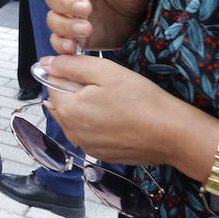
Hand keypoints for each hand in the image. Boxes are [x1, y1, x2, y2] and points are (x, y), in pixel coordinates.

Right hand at [25, 0, 159, 52]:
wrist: (133, 26)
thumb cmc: (128, 0)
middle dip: (67, 3)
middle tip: (86, 9)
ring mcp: (68, 18)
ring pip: (54, 19)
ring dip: (67, 26)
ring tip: (86, 30)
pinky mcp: (70, 37)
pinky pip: (56, 41)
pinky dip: (61, 45)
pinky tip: (72, 48)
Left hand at [39, 58, 190, 165]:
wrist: (172, 134)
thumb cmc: (141, 100)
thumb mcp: (105, 71)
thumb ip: (71, 66)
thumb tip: (46, 63)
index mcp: (67, 109)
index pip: (52, 83)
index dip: (71, 74)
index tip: (93, 75)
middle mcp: (70, 132)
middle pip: (62, 102)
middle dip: (77, 92)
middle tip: (108, 89)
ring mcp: (85, 146)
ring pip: (76, 118)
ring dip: (88, 108)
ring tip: (116, 104)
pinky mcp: (100, 154)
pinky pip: (90, 134)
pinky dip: (99, 125)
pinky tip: (120, 119)